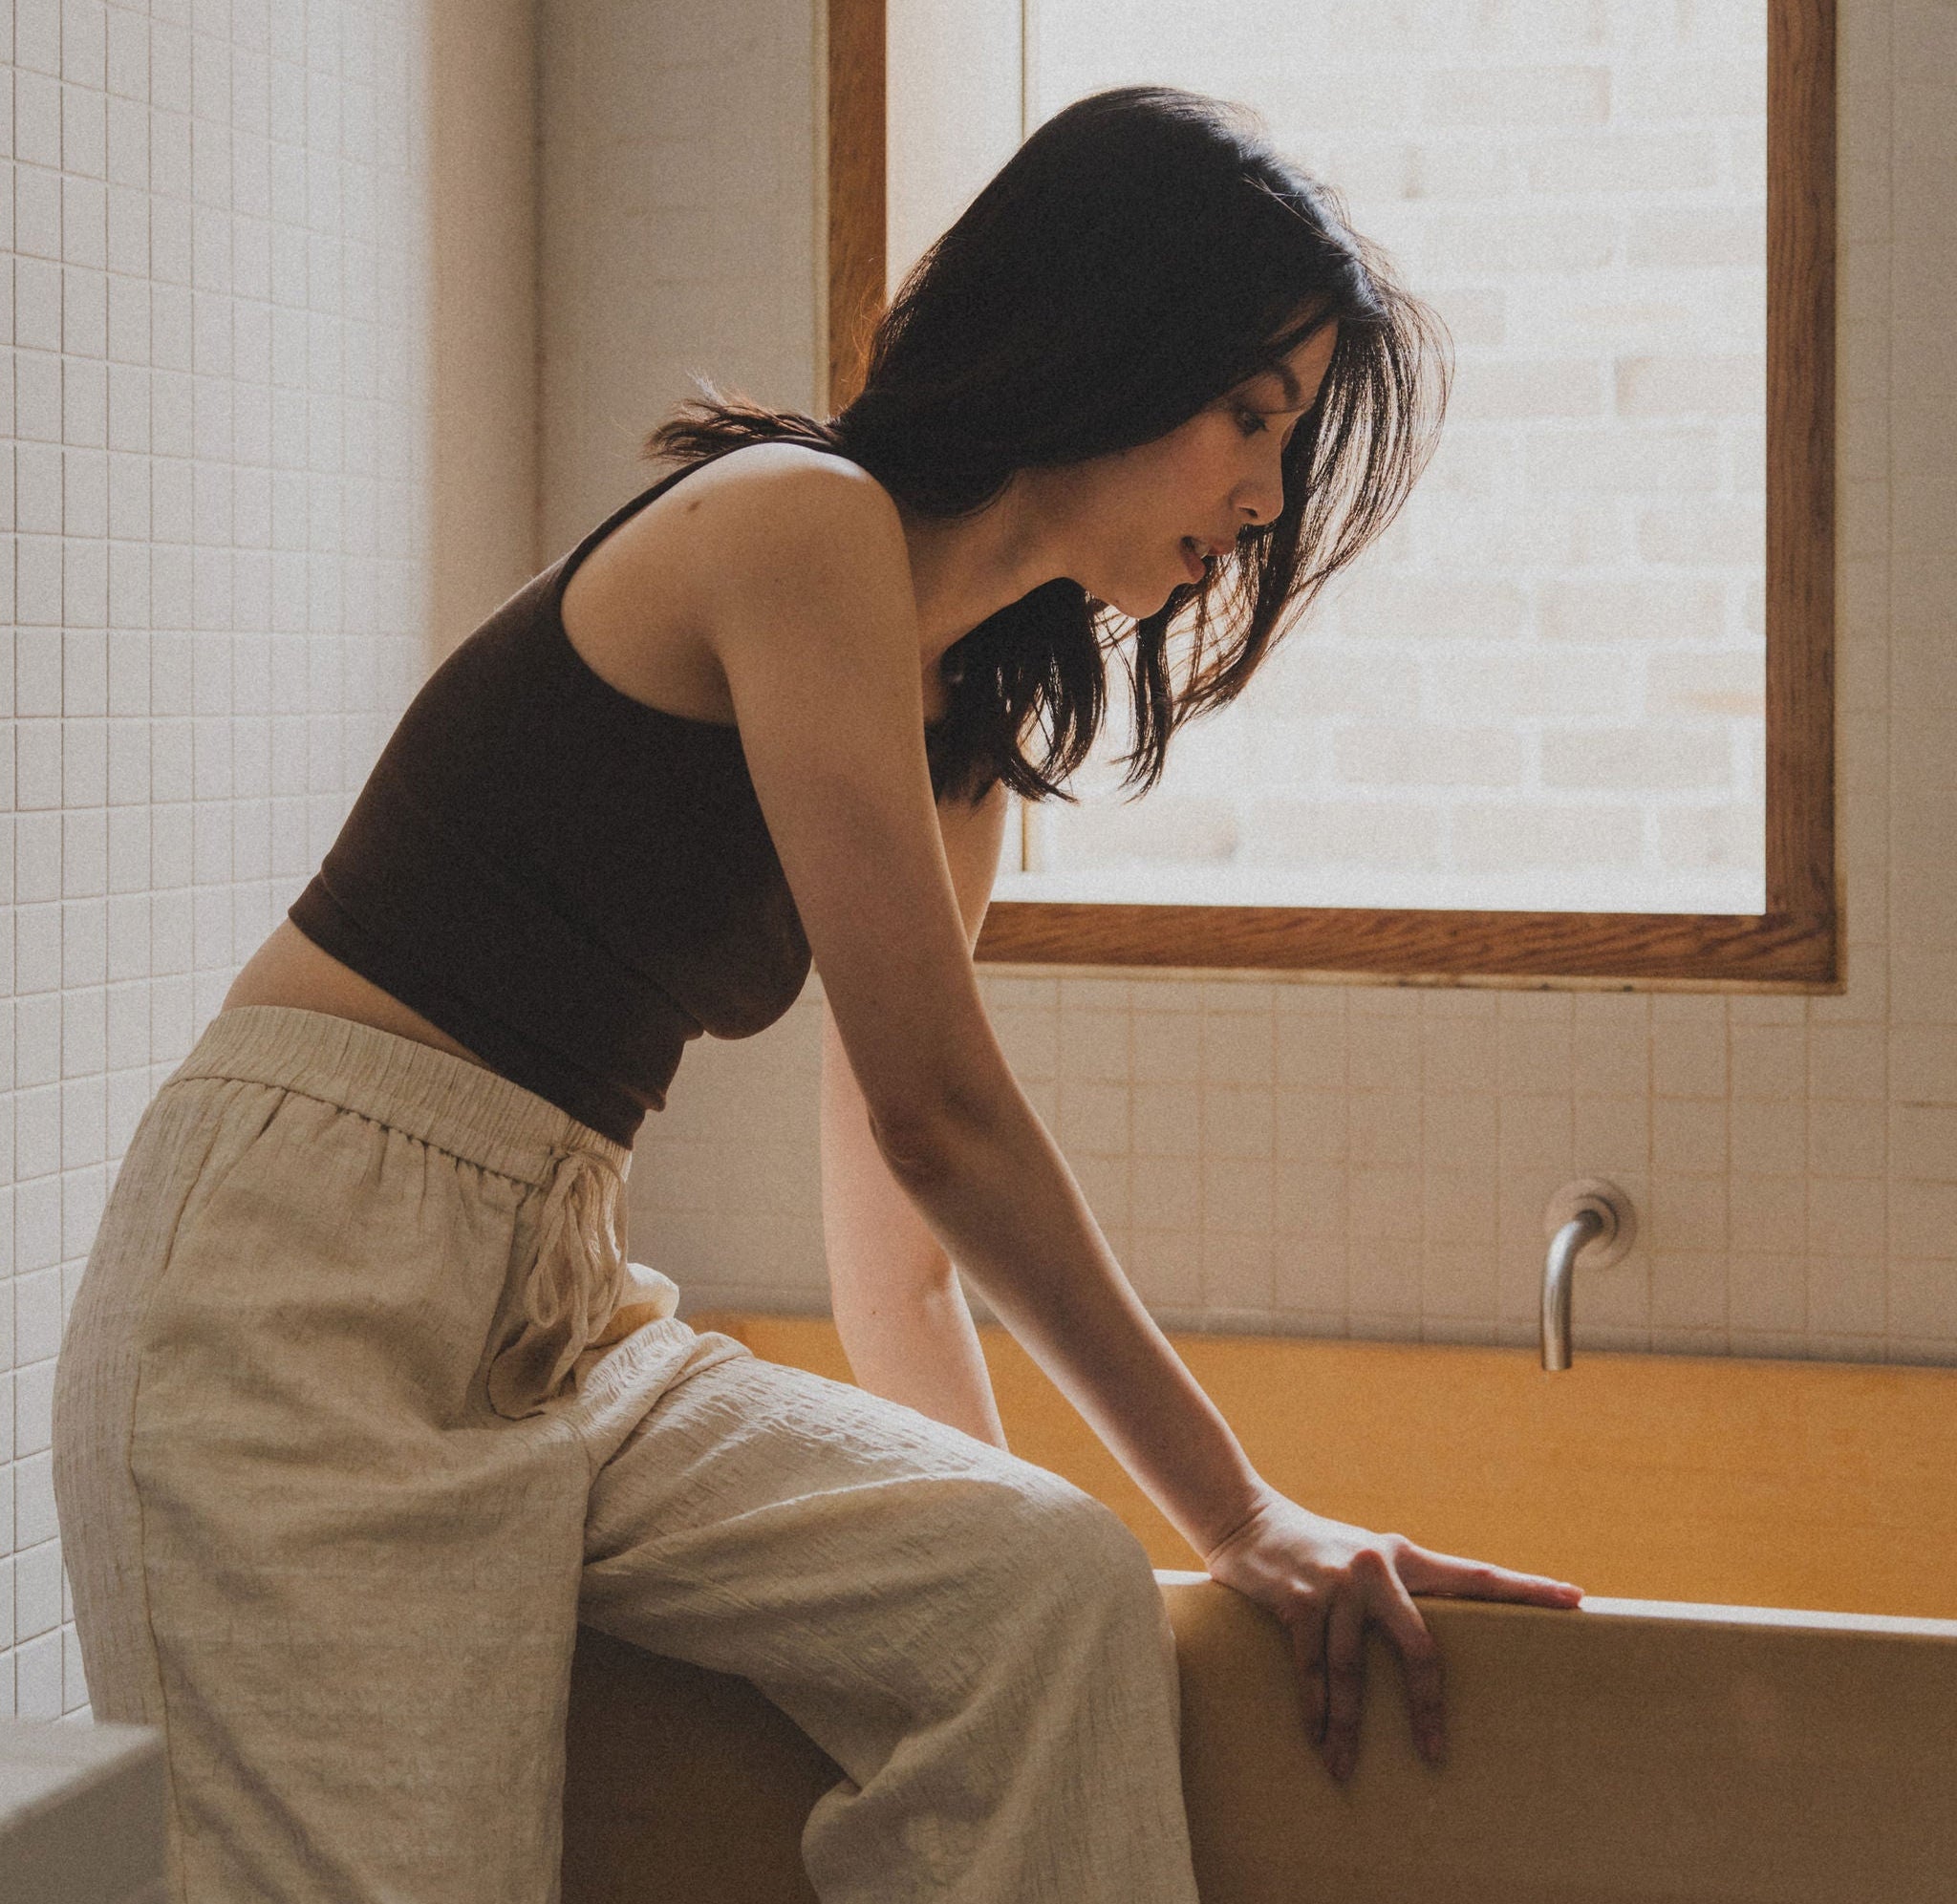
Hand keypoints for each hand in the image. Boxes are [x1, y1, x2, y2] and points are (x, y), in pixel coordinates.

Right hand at [1201, 1487, 1582, 1782]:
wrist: (1246, 1517)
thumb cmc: (1316, 1548)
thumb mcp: (1366, 1558)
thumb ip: (1399, 1589)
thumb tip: (1434, 1643)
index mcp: (1405, 1558)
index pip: (1477, 1577)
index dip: (1527, 1589)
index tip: (1576, 1600)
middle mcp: (1377, 1568)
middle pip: (1418, 1646)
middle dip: (1426, 1705)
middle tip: (1433, 1753)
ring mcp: (1336, 1584)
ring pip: (1351, 1671)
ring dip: (1347, 1726)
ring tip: (1345, 1769)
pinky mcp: (1296, 1597)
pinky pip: (1309, 1666)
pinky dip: (1312, 1708)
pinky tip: (1316, 1739)